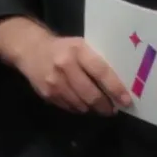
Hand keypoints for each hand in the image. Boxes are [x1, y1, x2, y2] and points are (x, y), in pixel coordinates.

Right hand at [16, 35, 131, 114]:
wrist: (30, 49)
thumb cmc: (63, 48)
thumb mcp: (80, 47)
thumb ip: (95, 62)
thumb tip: (117, 86)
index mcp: (78, 50)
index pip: (101, 72)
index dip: (115, 88)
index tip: (126, 101)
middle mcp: (65, 66)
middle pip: (91, 94)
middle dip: (105, 105)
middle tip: (112, 109)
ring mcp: (55, 82)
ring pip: (81, 105)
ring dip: (93, 108)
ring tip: (98, 106)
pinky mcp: (47, 94)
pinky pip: (70, 108)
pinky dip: (79, 108)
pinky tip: (81, 102)